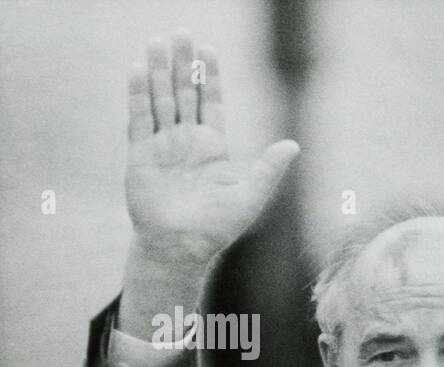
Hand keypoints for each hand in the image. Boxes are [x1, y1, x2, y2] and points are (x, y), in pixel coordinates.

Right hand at [125, 30, 298, 268]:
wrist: (181, 246)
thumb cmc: (218, 227)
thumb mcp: (251, 196)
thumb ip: (269, 168)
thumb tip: (294, 144)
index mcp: (213, 148)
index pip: (212, 103)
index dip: (210, 77)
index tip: (209, 50)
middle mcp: (186, 142)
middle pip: (184, 93)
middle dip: (183, 64)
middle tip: (181, 32)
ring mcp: (162, 146)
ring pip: (161, 99)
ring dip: (160, 71)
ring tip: (157, 41)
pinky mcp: (140, 154)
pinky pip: (139, 117)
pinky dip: (139, 93)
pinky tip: (139, 69)